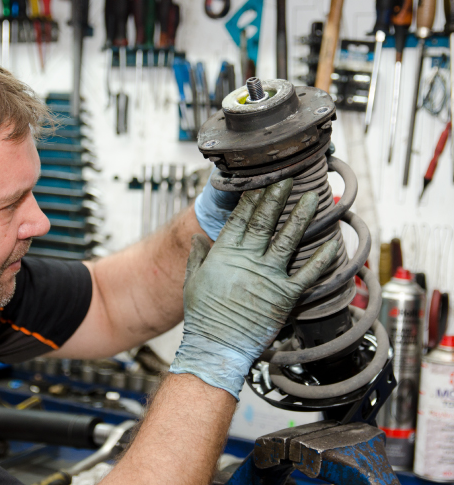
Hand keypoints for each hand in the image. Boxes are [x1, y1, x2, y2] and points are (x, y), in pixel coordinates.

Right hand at [170, 179, 338, 398]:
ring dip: (301, 217)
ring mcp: (268, 277)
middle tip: (288, 178)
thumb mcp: (192, 282)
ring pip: (288, 240)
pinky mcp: (284, 296)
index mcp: (224, 254)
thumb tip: (197, 238)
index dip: (252, 199)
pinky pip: (307, 274)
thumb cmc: (203, 316)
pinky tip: (333, 244)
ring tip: (313, 198)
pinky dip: (321, 260)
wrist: (217, 347)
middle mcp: (247, 260)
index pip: (240, 219)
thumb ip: (197, 257)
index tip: (261, 182)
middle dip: (277, 197)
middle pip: (265, 222)